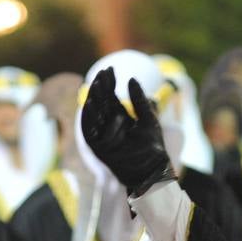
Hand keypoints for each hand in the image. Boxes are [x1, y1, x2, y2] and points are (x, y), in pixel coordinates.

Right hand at [80, 68, 173, 196]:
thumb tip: (131, 79)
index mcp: (120, 117)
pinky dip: (88, 118)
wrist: (152, 171)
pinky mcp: (98, 148)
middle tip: (101, 74)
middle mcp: (109, 125)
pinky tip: (90, 104)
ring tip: (95, 85)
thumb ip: (140, 101)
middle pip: (101, 102)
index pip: (111, 96)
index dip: (109, 83)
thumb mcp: (148, 119)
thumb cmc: (153, 148)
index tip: (110, 69)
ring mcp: (102, 136)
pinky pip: (90, 131)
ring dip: (93, 99)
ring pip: (94, 114)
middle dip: (100, 88)